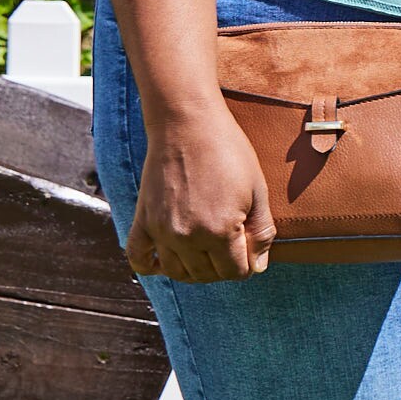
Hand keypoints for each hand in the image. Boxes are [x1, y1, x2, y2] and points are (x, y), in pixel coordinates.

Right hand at [126, 102, 274, 282]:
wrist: (186, 124)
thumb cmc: (228, 152)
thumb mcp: (258, 190)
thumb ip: (261, 231)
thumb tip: (258, 266)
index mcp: (221, 230)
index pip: (235, 272)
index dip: (247, 264)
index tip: (249, 248)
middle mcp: (187, 237)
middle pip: (207, 275)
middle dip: (224, 266)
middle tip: (231, 245)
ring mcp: (161, 231)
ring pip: (177, 272)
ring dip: (194, 270)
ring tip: (206, 252)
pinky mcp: (143, 220)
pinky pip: (138, 258)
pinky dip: (151, 266)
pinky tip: (166, 260)